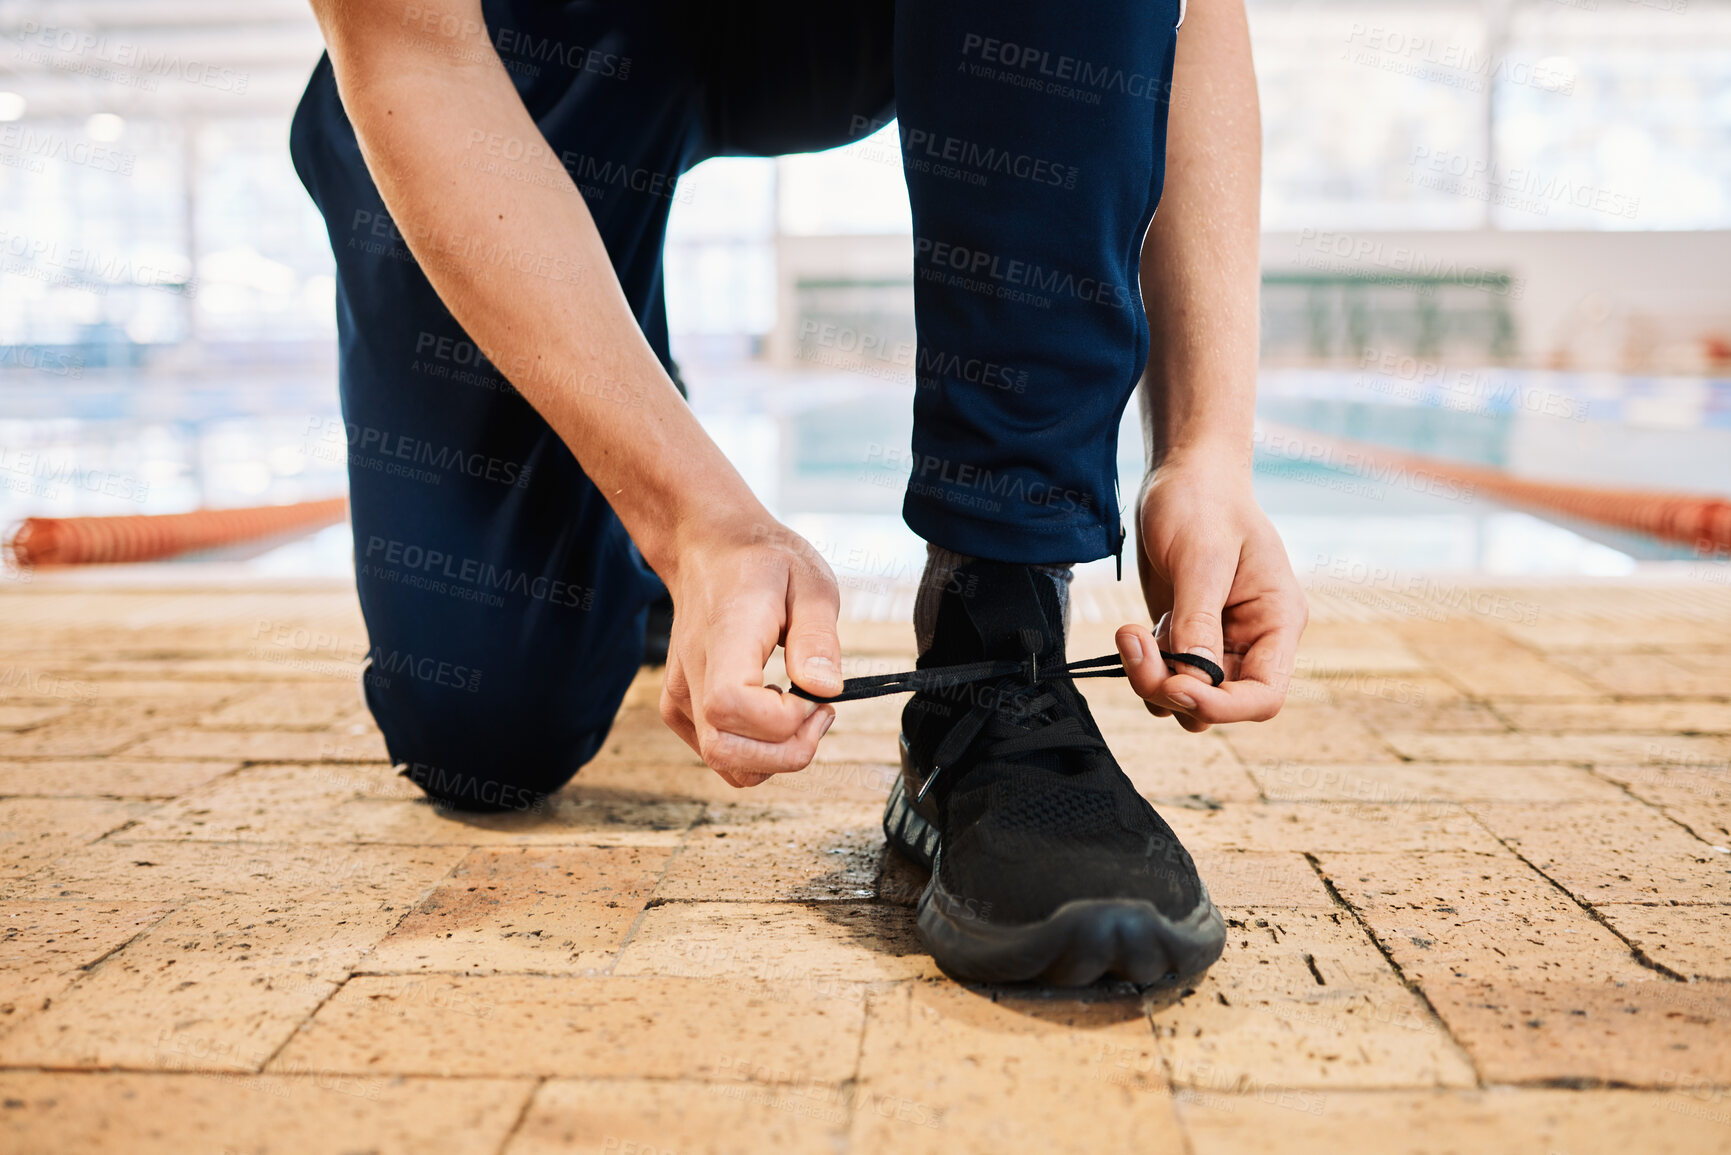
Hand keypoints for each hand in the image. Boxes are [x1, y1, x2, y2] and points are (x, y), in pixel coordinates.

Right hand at [658, 517, 842, 785]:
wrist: (708, 552)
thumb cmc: (760, 563)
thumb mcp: (810, 582)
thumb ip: (818, 637)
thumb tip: (826, 690)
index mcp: (723, 637)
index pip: (730, 705)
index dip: (782, 720)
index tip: (816, 697)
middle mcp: (691, 674)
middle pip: (726, 752)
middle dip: (787, 752)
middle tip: (820, 713)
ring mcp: (679, 696)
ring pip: (724, 763)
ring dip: (775, 756)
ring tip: (799, 711)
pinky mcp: (679, 709)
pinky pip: (719, 754)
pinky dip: (756, 750)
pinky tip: (773, 711)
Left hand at [1114, 453, 1306, 731]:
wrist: (1184, 477)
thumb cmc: (1203, 502)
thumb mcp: (1202, 557)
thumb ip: (1198, 618)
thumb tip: (1194, 675)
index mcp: (1277, 621)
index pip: (1264, 697)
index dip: (1221, 706)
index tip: (1174, 684)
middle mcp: (1253, 641)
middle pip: (1219, 703)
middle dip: (1172, 687)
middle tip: (1132, 642)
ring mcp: (1218, 642)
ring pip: (1188, 697)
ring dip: (1151, 680)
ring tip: (1131, 632)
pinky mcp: (1186, 638)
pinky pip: (1167, 678)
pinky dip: (1144, 667)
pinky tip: (1136, 629)